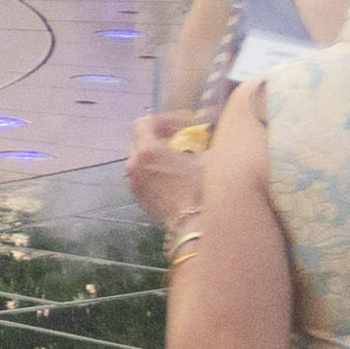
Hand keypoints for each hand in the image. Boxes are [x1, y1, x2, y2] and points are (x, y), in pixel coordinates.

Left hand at [119, 106, 205, 226]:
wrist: (196, 229)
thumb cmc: (204, 192)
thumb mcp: (211, 159)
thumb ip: (207, 142)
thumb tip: (214, 133)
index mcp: (148, 152)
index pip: (143, 123)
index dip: (163, 120)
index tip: (181, 125)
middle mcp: (135, 166)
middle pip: (139, 141)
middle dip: (159, 137)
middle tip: (181, 140)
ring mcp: (135, 184)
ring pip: (140, 161)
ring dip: (157, 157)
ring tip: (179, 161)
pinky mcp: (140, 200)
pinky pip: (143, 178)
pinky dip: (155, 173)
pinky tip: (176, 179)